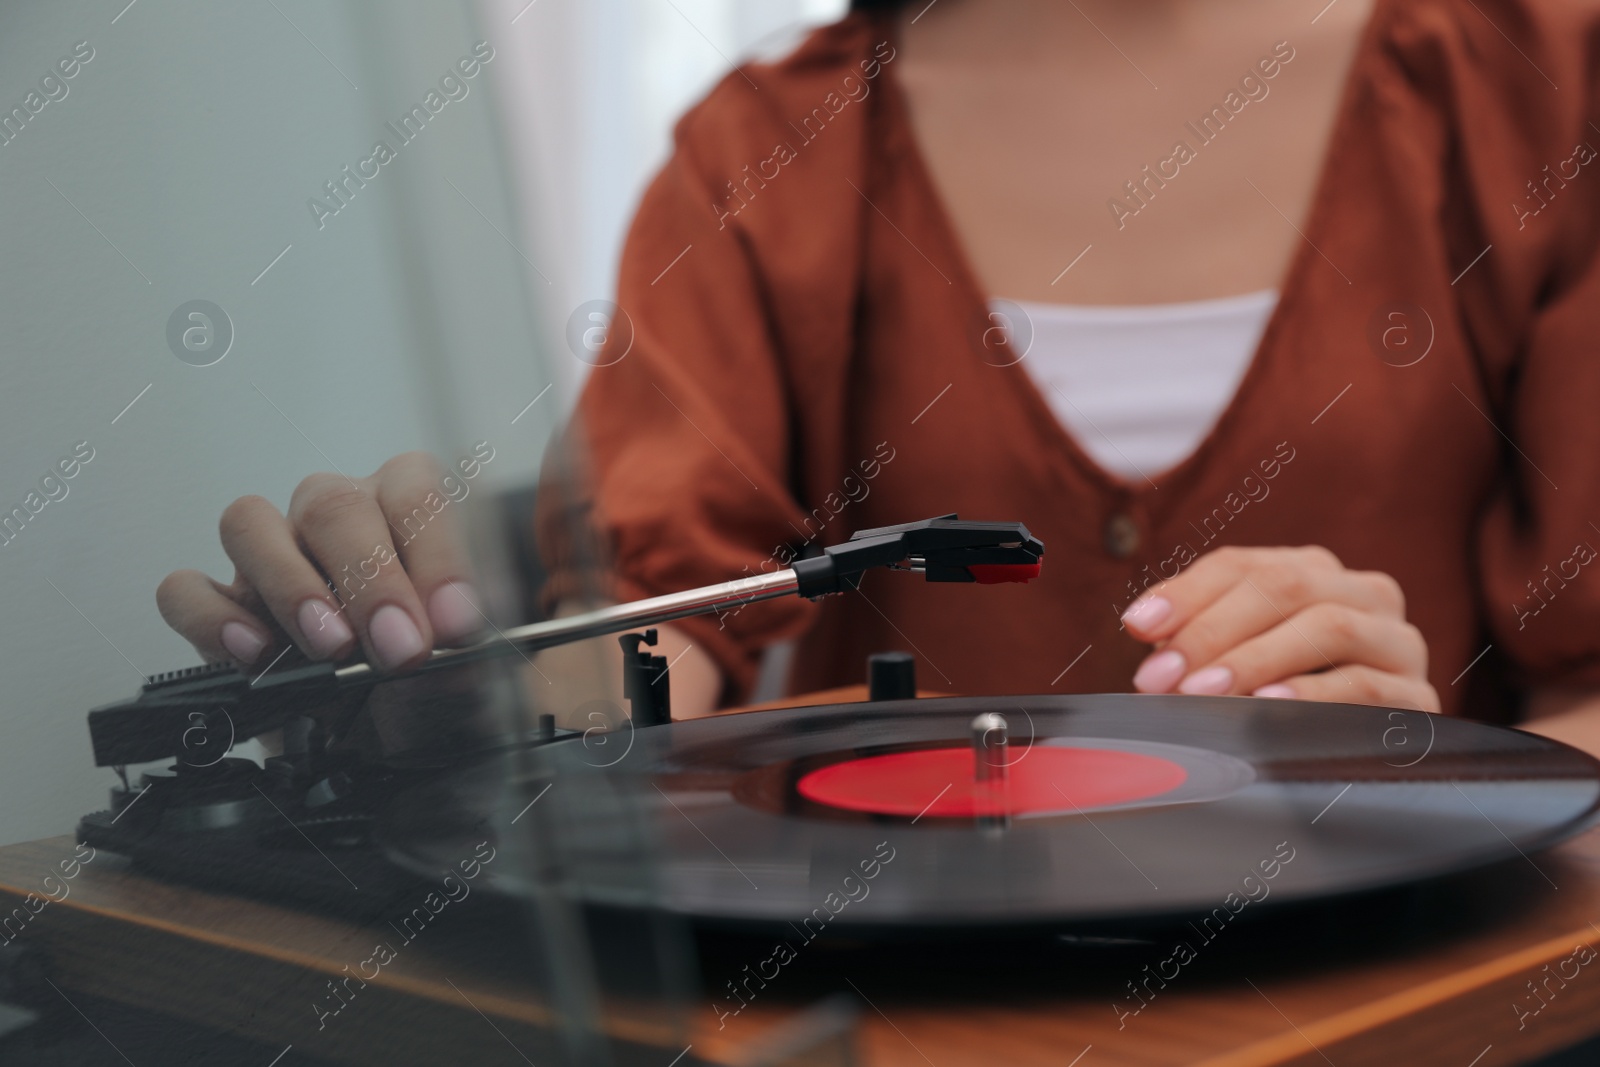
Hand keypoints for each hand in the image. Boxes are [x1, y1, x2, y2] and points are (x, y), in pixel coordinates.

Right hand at [157, 452, 482, 671]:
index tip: (455, 622)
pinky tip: (256, 654)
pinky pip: (186, 592)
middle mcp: (338, 517)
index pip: (416, 492)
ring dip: (290, 585)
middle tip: (400, 650)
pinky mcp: (226, 610)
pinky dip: (213, 620)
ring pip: (248, 523)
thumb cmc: (443, 683)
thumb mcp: (476, 666)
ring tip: (331, 647)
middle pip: (331, 504)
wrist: (408, 742)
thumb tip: (457, 624)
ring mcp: (274, 556)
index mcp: (409, 505)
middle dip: (370, 580)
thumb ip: (471, 639)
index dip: (437, 555)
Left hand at [1119, 545, 1438, 711]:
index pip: (1243, 565)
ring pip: (1328, 625)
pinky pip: (1366, 684)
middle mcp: (1364, 594)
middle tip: (1162, 675)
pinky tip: (1268, 706)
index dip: (1186, 592)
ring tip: (1205, 690)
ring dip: (1255, 657)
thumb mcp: (1231, 658)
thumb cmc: (1276, 703)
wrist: (1362, 763)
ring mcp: (1398, 643)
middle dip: (1212, 629)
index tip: (1137, 626)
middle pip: (1284, 586)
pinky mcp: (1418, 698)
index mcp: (1314, 573)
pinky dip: (1311, 694)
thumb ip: (1194, 633)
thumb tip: (1142, 624)